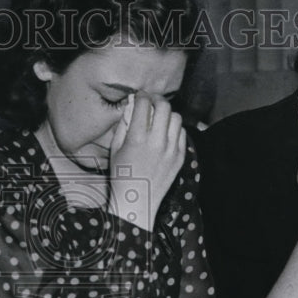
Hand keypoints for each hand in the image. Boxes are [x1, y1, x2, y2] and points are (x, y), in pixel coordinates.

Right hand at [108, 94, 186, 231]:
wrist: (137, 201)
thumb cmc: (122, 175)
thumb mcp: (115, 149)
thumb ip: (123, 125)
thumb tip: (131, 106)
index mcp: (137, 138)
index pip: (144, 104)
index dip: (141, 96)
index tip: (140, 96)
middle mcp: (156, 142)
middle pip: (164, 106)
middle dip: (157, 100)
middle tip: (152, 102)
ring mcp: (171, 150)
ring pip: (176, 118)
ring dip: (167, 114)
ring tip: (160, 118)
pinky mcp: (179, 158)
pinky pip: (182, 133)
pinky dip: (174, 129)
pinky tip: (166, 133)